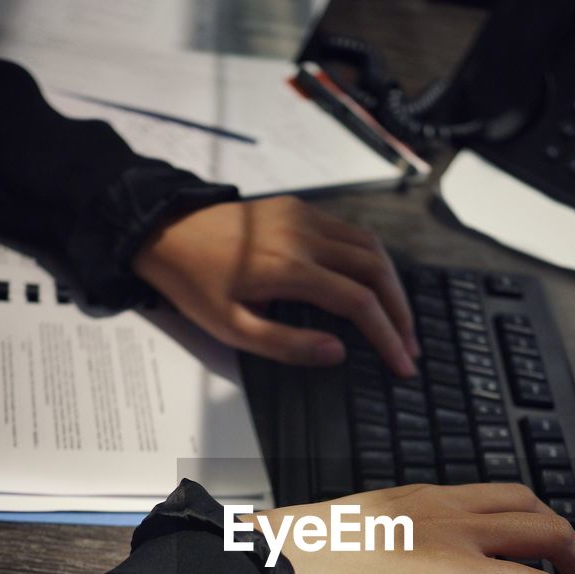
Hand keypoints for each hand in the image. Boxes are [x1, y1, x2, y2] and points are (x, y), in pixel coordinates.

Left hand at [131, 196, 418, 375]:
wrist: (165, 232)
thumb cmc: (194, 285)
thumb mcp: (231, 328)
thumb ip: (286, 344)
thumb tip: (339, 352)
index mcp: (288, 268)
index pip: (358, 303)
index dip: (386, 336)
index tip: (401, 365)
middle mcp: (304, 235)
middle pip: (376, 271)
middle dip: (400, 312)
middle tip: (409, 347)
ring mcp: (304, 216)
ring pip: (370, 246)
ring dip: (392, 285)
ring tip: (398, 321)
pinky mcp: (300, 208)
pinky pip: (351, 232)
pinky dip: (372, 261)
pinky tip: (374, 287)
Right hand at [247, 482, 574, 573]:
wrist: (260, 563)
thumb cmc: (295, 549)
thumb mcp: (363, 524)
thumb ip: (404, 534)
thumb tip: (420, 563)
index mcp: (428, 497)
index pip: (516, 498)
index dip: (551, 528)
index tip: (559, 556)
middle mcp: (449, 520)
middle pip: (548, 529)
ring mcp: (447, 562)